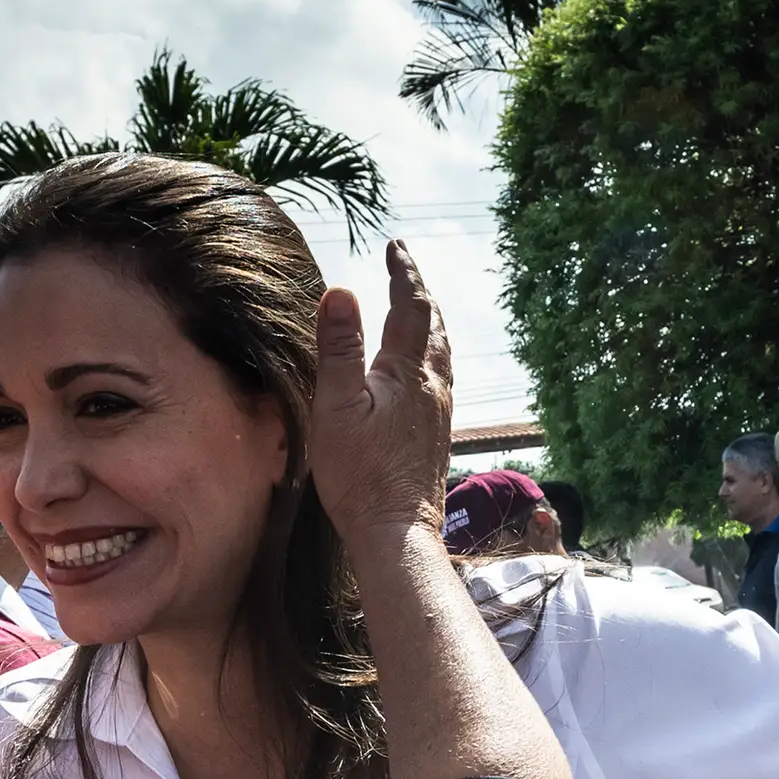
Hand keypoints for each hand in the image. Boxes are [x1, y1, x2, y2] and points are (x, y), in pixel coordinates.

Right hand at [307, 241, 453, 551]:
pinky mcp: (436, 436)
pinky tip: (421, 374)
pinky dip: (430, 357)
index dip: (404, 274)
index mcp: (408, 373)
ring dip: (429, 326)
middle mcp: (433, 388)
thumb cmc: (362, 473)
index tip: (396, 246)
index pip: (412, 308)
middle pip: (434, 328)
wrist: (397, 531)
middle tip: (405, 270)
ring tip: (418, 312)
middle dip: (419, 295)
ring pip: (441, 355)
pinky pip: (439, 380)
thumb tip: (340, 291)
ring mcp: (439, 413)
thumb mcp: (337, 406)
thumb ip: (338, 348)